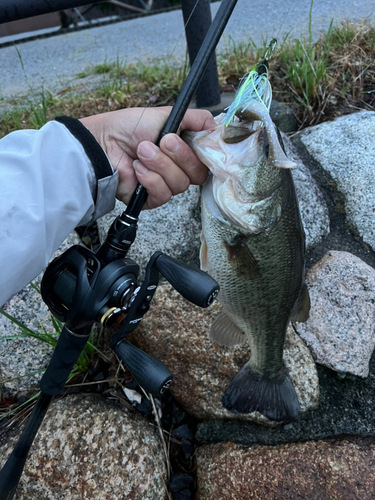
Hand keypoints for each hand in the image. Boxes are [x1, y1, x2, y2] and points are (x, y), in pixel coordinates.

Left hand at [79, 107, 214, 208]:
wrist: (103, 143)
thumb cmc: (129, 127)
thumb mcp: (166, 114)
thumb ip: (195, 118)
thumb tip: (217, 124)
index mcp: (184, 150)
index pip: (208, 159)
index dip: (206, 153)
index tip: (199, 141)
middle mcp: (178, 169)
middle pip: (198, 174)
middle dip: (181, 156)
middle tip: (163, 141)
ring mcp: (165, 184)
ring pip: (180, 184)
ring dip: (160, 164)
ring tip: (141, 152)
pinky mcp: (152, 199)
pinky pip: (163, 194)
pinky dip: (150, 179)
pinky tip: (137, 169)